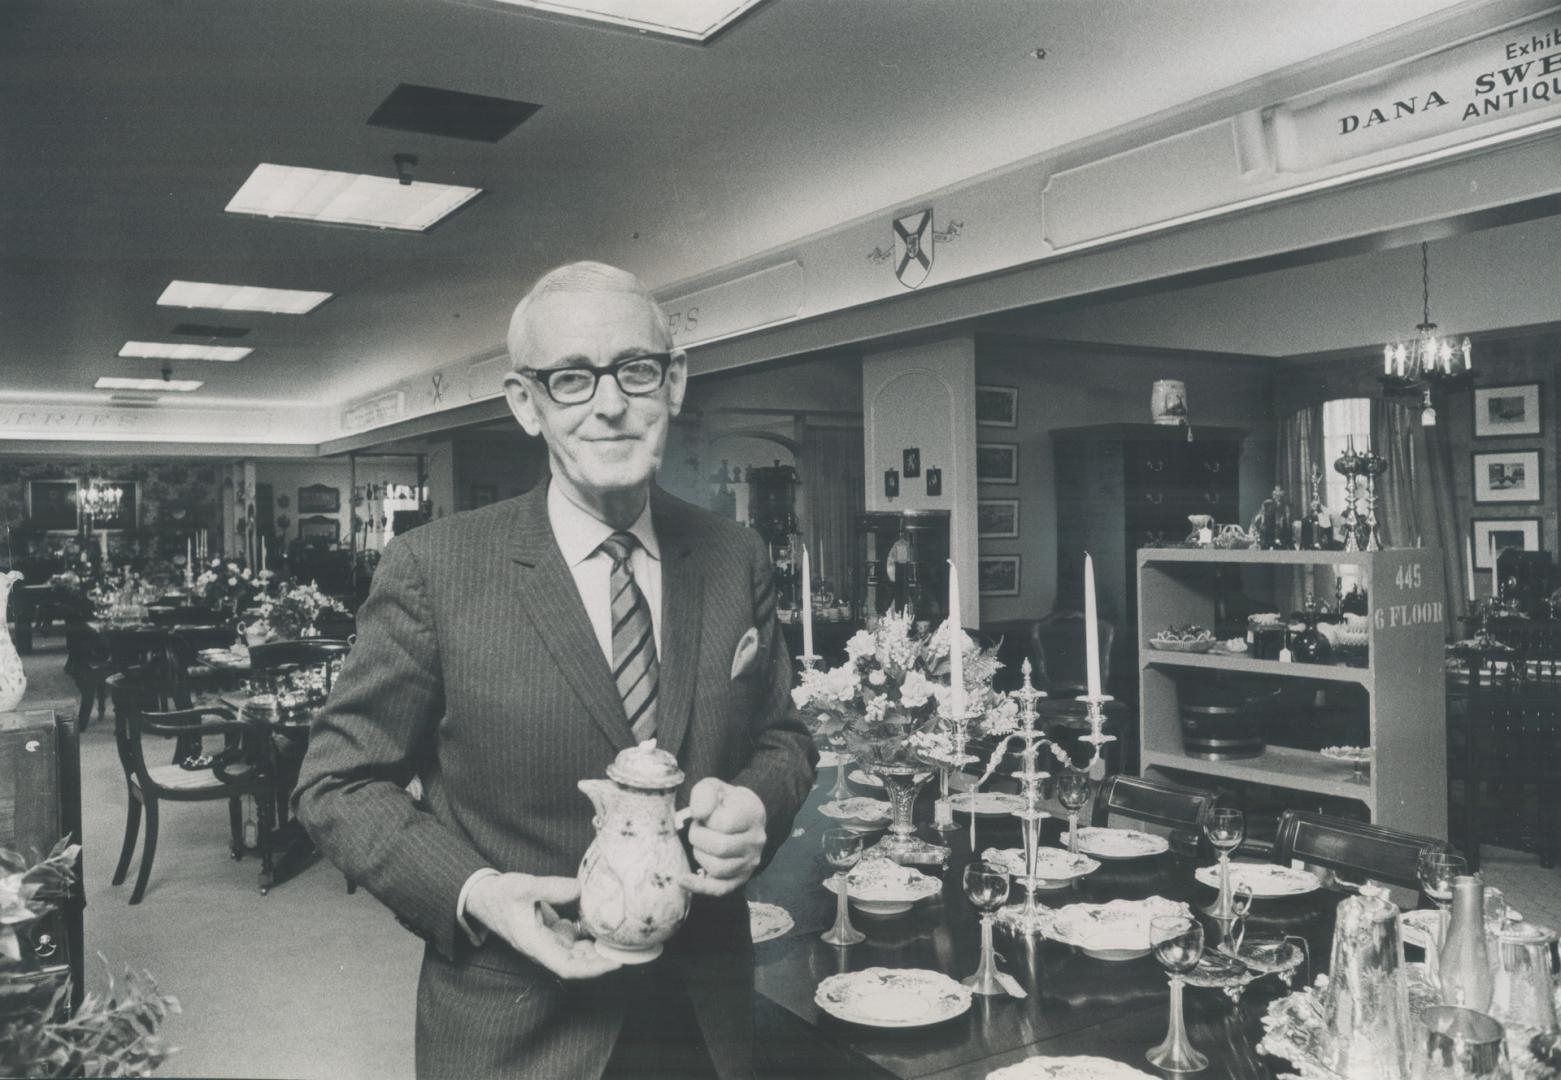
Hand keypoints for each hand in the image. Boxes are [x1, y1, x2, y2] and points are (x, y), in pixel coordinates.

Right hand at [465, 872, 619, 978]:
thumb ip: (551, 888)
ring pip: (578, 952)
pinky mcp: (550, 932)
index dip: (592, 969)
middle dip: (602, 960)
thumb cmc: (499, 895)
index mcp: (535, 945)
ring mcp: (547, 941)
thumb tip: (579, 888)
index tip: (614, 963)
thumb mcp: (523, 887)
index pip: (567, 967)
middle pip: (578, 963)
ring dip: (598, 949)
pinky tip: (604, 924)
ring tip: (622, 939)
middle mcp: (543, 948)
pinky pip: (574, 939)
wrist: (484, 897)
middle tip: (628, 949)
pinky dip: (589, 935)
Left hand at [682, 778, 765, 896]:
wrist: (743, 816)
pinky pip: (719, 889)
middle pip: (720, 848)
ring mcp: (750, 863)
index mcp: (752, 816)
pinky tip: (683, 879)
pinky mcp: (740, 879)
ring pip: (718, 869)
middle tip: (697, 829)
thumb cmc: (724, 802)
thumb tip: (699, 814)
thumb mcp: (714, 787)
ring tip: (701, 843)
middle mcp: (756, 842)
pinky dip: (699, 887)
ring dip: (700, 855)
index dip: (705, 818)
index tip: (703, 814)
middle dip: (698, 837)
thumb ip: (704, 793)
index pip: (724, 823)